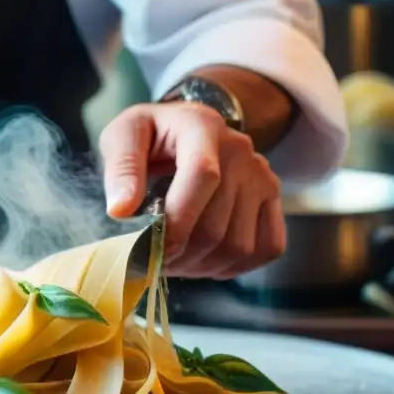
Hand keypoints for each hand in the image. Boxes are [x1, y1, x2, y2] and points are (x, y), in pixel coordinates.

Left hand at [99, 102, 285, 278]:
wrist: (185, 128)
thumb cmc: (150, 136)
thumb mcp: (122, 136)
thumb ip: (121, 168)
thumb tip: (121, 210)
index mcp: (202, 127)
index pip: (203, 175)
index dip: (177, 220)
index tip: (149, 248)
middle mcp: (240, 151)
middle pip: (216, 225)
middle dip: (179, 254)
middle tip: (151, 260)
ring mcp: (262, 176)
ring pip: (238, 246)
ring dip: (201, 266)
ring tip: (174, 259)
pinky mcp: (273, 198)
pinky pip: (266, 248)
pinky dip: (233, 266)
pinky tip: (204, 260)